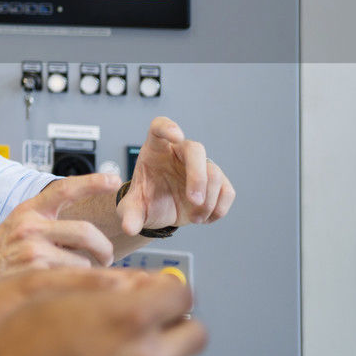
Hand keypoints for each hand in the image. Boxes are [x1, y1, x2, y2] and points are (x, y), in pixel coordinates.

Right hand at [0, 173, 120, 297]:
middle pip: (86, 231)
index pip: (64, 189)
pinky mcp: (35, 272)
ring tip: (68, 277)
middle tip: (107, 259)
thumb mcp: (17, 228)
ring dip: (82, 272)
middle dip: (104, 249)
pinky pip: (73, 278)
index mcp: (28, 211)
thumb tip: (87, 229)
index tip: (113, 178)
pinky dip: (75, 285)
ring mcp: (32, 249)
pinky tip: (64, 287)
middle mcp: (30, 226)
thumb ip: (46, 223)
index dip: (91, 182)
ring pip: (83, 260)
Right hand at [0, 272, 206, 355]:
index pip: (181, 295)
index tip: (160, 291)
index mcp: (127, 319)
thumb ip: (104, 287)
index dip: (168, 289)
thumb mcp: (49, 297)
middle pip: (195, 335)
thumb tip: (139, 284)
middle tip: (151, 320)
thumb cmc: (10, 352)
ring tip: (102, 355)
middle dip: (176, 323)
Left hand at [119, 117, 234, 235]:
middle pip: (196, 149)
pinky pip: (227, 191)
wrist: (160, 210)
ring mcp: (200, 166)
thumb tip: (128, 228)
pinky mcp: (216, 182)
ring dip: (207, 201)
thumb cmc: (145, 197)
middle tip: (193, 200)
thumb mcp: (132, 208)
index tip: (176, 134)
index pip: (160, 127)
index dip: (168, 127)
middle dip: (198, 176)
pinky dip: (219, 209)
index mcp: (156, 149)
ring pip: (214, 173)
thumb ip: (129, 215)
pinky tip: (205, 219)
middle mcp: (180, 152)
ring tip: (194, 218)